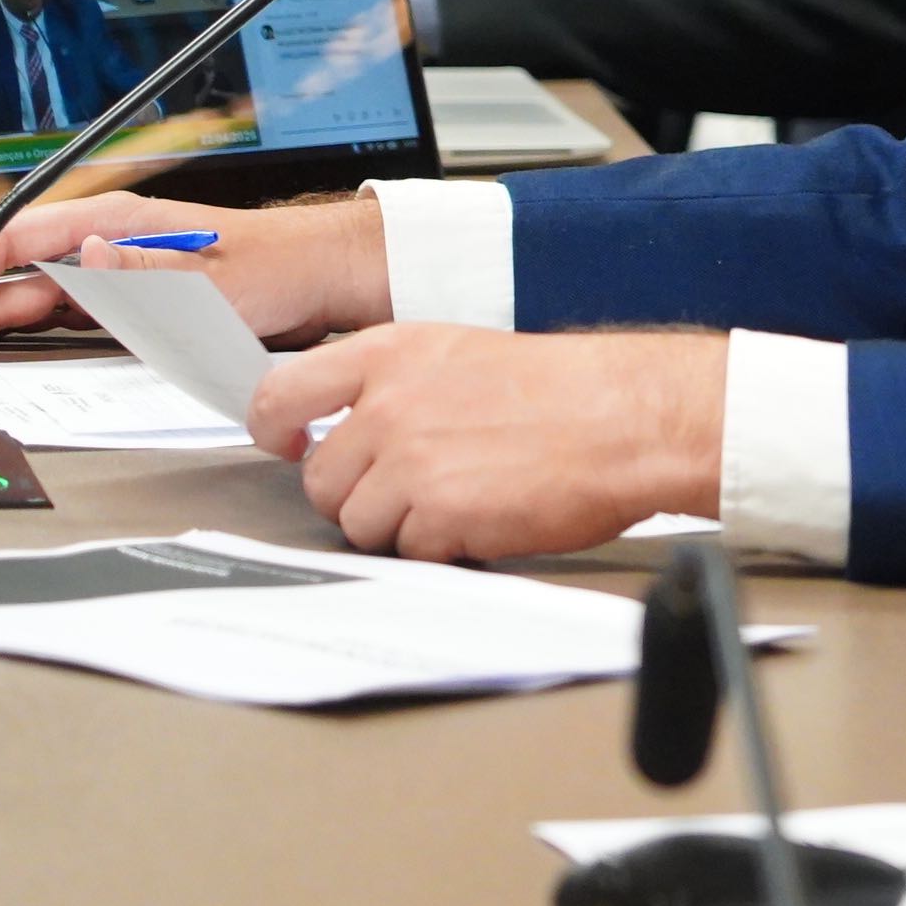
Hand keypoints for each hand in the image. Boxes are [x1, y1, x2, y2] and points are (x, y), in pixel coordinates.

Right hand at [0, 194, 390, 358]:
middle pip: (9, 272)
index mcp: (116, 224)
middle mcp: (106, 242)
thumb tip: (86, 256)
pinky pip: (56, 311)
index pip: (18, 244)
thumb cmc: (275, 267)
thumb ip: (141, 273)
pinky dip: (14, 324)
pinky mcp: (126, 296)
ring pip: (26, 294)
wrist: (320, 276)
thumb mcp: (209, 277)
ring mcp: (112, 268)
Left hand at [252, 324, 726, 562]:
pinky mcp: (438, 514)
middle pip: (320, 478)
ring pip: (358, 522)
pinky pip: (408, 550)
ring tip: (459, 501)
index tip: (289, 443)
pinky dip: (441, 546)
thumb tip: (344, 430)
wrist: (629, 418)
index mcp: (390, 354)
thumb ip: (393, 386)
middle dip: (357, 494)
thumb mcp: (462, 355)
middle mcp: (388, 406)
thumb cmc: (565, 390)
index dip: (275, 429)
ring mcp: (409, 462)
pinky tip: (483, 517)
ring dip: (400, 525)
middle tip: (410, 490)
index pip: (282, 393)